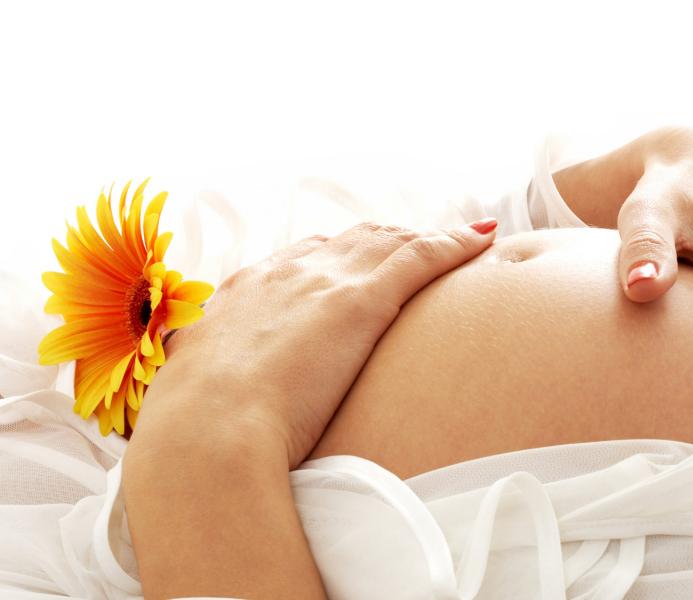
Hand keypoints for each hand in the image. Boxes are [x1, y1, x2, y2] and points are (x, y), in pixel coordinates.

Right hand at [141, 218, 498, 467]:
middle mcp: (285, 274)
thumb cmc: (198, 434)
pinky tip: (486, 238)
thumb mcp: (198, 399)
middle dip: (387, 241)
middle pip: (350, 242)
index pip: (301, 259)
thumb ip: (212, 392)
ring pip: (391, 242)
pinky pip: (423, 257)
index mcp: (243, 294)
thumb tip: (208, 415)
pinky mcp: (362, 300)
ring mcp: (324, 283)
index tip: (358, 266)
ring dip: (427, 238)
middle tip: (418, 247)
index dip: (338, 259)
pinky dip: (457, 243)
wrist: (206, 433)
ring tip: (460, 239)